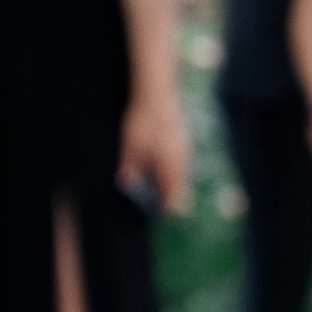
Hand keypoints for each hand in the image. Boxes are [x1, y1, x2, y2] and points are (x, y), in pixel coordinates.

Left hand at [117, 95, 189, 211]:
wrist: (158, 94)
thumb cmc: (144, 121)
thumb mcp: (131, 145)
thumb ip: (130, 167)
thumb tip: (125, 184)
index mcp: (171, 166)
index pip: (172, 196)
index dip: (166, 209)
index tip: (160, 217)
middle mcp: (182, 161)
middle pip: (179, 188)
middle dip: (169, 198)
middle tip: (158, 206)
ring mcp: (185, 150)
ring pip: (180, 175)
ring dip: (170, 184)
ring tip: (158, 189)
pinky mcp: (183, 141)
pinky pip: (180, 164)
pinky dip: (171, 172)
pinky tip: (161, 168)